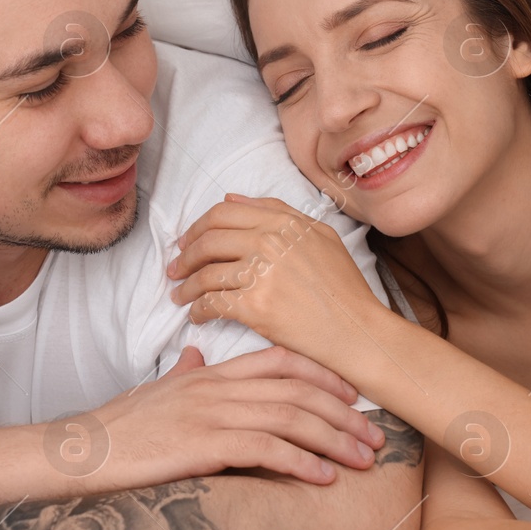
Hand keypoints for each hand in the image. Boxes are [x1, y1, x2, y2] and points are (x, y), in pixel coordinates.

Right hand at [86, 345, 385, 488]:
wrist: (81, 451)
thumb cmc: (119, 427)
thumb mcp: (156, 391)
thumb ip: (183, 372)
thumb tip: (193, 354)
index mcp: (211, 373)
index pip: (280, 361)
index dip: (323, 374)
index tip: (353, 394)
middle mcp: (217, 386)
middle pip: (298, 391)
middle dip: (344, 414)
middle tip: (375, 436)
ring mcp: (212, 414)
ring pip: (291, 418)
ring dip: (335, 440)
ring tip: (363, 460)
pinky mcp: (204, 445)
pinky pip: (265, 449)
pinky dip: (301, 462)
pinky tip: (324, 477)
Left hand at [167, 194, 380, 356]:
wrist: (357, 330)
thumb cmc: (343, 287)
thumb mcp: (320, 236)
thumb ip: (276, 211)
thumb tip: (230, 199)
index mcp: (283, 221)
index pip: (222, 214)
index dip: (196, 228)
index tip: (186, 241)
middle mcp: (269, 241)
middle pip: (207, 242)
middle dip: (183, 256)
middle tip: (174, 269)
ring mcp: (261, 274)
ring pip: (205, 274)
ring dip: (185, 287)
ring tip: (179, 296)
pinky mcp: (256, 307)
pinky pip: (212, 303)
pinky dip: (198, 310)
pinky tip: (197, 316)